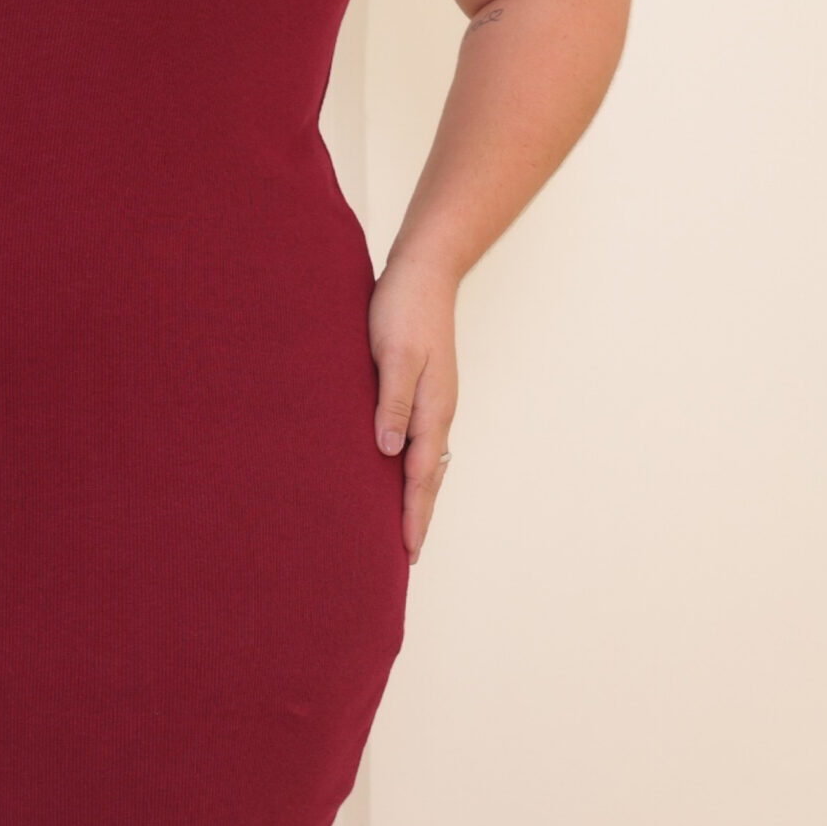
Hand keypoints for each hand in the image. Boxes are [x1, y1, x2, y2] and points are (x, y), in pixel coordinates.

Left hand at [368, 252, 459, 564]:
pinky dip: (412, 465)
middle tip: (409, 554)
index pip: (421, 474)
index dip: (413, 513)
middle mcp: (437, 410)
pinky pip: (420, 439)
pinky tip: (399, 470)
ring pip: (427, 459)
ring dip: (417, 493)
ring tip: (406, 525)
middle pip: (430, 475)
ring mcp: (433, 400)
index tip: (407, 550)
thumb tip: (389, 451)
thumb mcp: (393, 354)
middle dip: (419, 514)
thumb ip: (391, 402)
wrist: (423, 270)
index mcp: (432, 408)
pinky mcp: (423, 388)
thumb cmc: (403, 308)